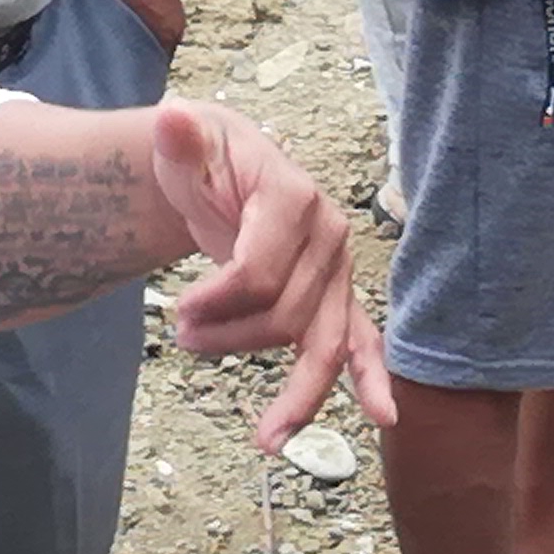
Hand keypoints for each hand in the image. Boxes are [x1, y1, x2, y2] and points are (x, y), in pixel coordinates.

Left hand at [150, 97, 396, 443]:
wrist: (221, 168)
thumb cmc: (203, 158)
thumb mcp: (184, 143)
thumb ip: (180, 136)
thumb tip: (172, 118)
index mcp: (294, 197)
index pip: (258, 272)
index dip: (214, 302)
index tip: (177, 308)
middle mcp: (329, 235)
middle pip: (286, 315)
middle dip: (231, 339)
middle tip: (183, 336)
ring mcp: (338, 270)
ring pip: (324, 344)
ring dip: (294, 394)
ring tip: (262, 435)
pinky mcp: (337, 297)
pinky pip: (361, 343)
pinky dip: (372, 379)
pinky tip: (381, 414)